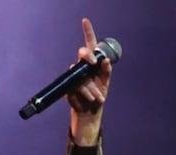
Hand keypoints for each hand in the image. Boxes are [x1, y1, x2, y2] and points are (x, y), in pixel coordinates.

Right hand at [67, 17, 112, 145]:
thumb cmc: (99, 96)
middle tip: (93, 63)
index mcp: (93, 64)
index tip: (85, 20)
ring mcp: (75, 75)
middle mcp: (83, 67)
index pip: (91, 45)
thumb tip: (106, 60)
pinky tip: (89, 100)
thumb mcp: (106, 83)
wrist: (90, 113)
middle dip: (88, 56)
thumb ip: (106, 71)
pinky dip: (85, 94)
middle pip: (82, 53)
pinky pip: (76, 87)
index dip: (87, 32)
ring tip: (97, 97)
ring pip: (81, 74)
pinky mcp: (68, 86)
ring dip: (91, 87)